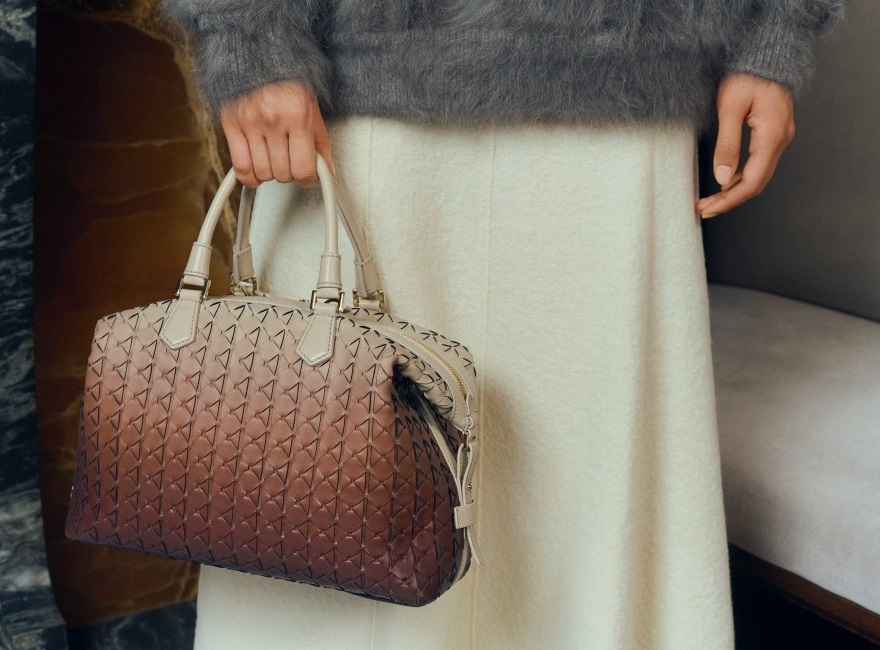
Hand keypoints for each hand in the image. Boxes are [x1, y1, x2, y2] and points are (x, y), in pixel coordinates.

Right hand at [219, 80, 334, 188]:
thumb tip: (328, 171)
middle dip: (290, 173)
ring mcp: (250, 124)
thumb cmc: (287, 78)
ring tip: (274, 160)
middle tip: (291, 161)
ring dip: (271, 173)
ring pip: (262, 173)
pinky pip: (240, 167)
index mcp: (298, 116)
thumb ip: (321, 142)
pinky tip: (257, 171)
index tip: (308, 175)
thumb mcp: (312, 108)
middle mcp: (273, 121)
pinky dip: (250, 177)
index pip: (303, 169)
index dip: (308, 178)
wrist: (257, 51)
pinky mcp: (231, 125)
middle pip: (283, 174)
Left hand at [696, 73, 795, 218]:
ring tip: (710, 200)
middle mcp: (781, 140)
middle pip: (756, 183)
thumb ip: (727, 144)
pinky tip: (724, 182)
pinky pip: (759, 164)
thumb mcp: (730, 108)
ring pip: (758, 176)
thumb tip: (722, 177)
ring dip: (734, 191)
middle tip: (704, 209)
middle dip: (729, 200)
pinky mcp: (774, 134)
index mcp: (772, 135)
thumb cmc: (747, 75)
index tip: (708, 207)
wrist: (766, 55)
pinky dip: (740, 177)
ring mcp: (780, 138)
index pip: (751, 181)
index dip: (729, 199)